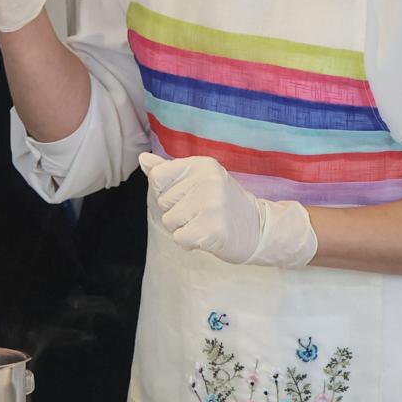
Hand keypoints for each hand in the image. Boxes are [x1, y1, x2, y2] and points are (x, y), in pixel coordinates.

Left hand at [139, 152, 317, 267]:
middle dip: (177, 212)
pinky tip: (207, 236)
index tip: (189, 195)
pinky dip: (189, 242)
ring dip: (183, 228)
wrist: (259, 228)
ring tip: (205, 223)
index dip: (167, 191)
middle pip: (162, 202)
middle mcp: (206, 180)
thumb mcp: (198, 179)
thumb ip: (168, 170)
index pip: (157, 177)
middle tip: (202, 212)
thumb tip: (142, 159)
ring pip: (169, 221)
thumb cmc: (222, 202)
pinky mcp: (212, 229)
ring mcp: (211, 205)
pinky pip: (179, 238)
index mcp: (201, 164)